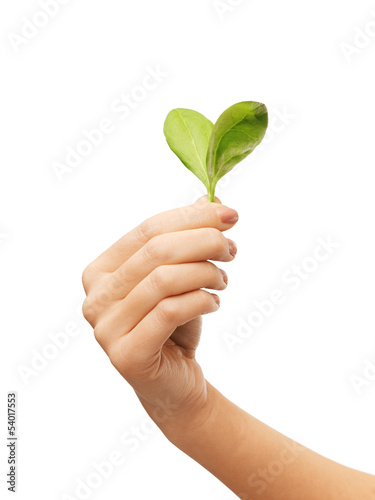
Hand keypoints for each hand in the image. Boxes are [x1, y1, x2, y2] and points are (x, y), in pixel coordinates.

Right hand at [82, 196, 237, 428]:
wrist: (175, 383)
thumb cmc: (175, 325)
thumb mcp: (181, 276)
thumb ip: (186, 239)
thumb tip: (208, 199)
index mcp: (101, 270)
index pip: (147, 229)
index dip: (190, 217)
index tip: (229, 214)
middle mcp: (95, 297)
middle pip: (156, 251)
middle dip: (204, 241)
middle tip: (232, 248)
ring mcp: (105, 328)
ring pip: (164, 279)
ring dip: (205, 272)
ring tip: (223, 280)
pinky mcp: (126, 355)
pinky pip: (170, 311)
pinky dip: (201, 300)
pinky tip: (214, 302)